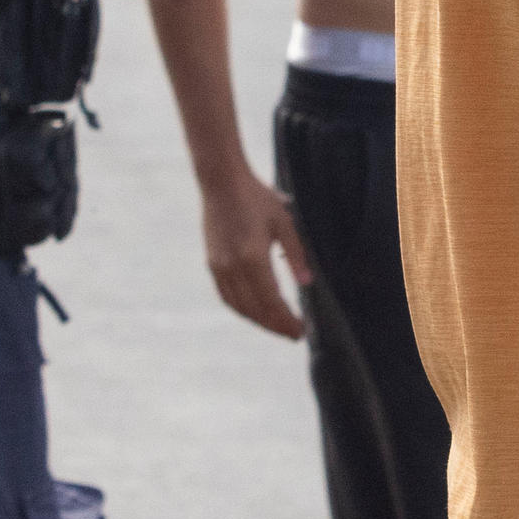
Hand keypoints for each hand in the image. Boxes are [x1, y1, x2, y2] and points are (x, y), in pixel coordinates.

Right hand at [200, 162, 311, 340]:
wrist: (222, 183)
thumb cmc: (257, 199)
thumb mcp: (284, 223)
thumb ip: (296, 255)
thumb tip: (307, 283)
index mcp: (253, 258)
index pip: (272, 302)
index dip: (287, 320)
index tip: (301, 331)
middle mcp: (233, 267)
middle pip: (256, 310)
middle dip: (276, 326)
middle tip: (294, 335)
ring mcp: (219, 267)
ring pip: (239, 307)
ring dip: (259, 321)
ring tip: (277, 327)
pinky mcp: (212, 263)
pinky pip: (226, 296)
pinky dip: (242, 309)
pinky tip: (255, 312)